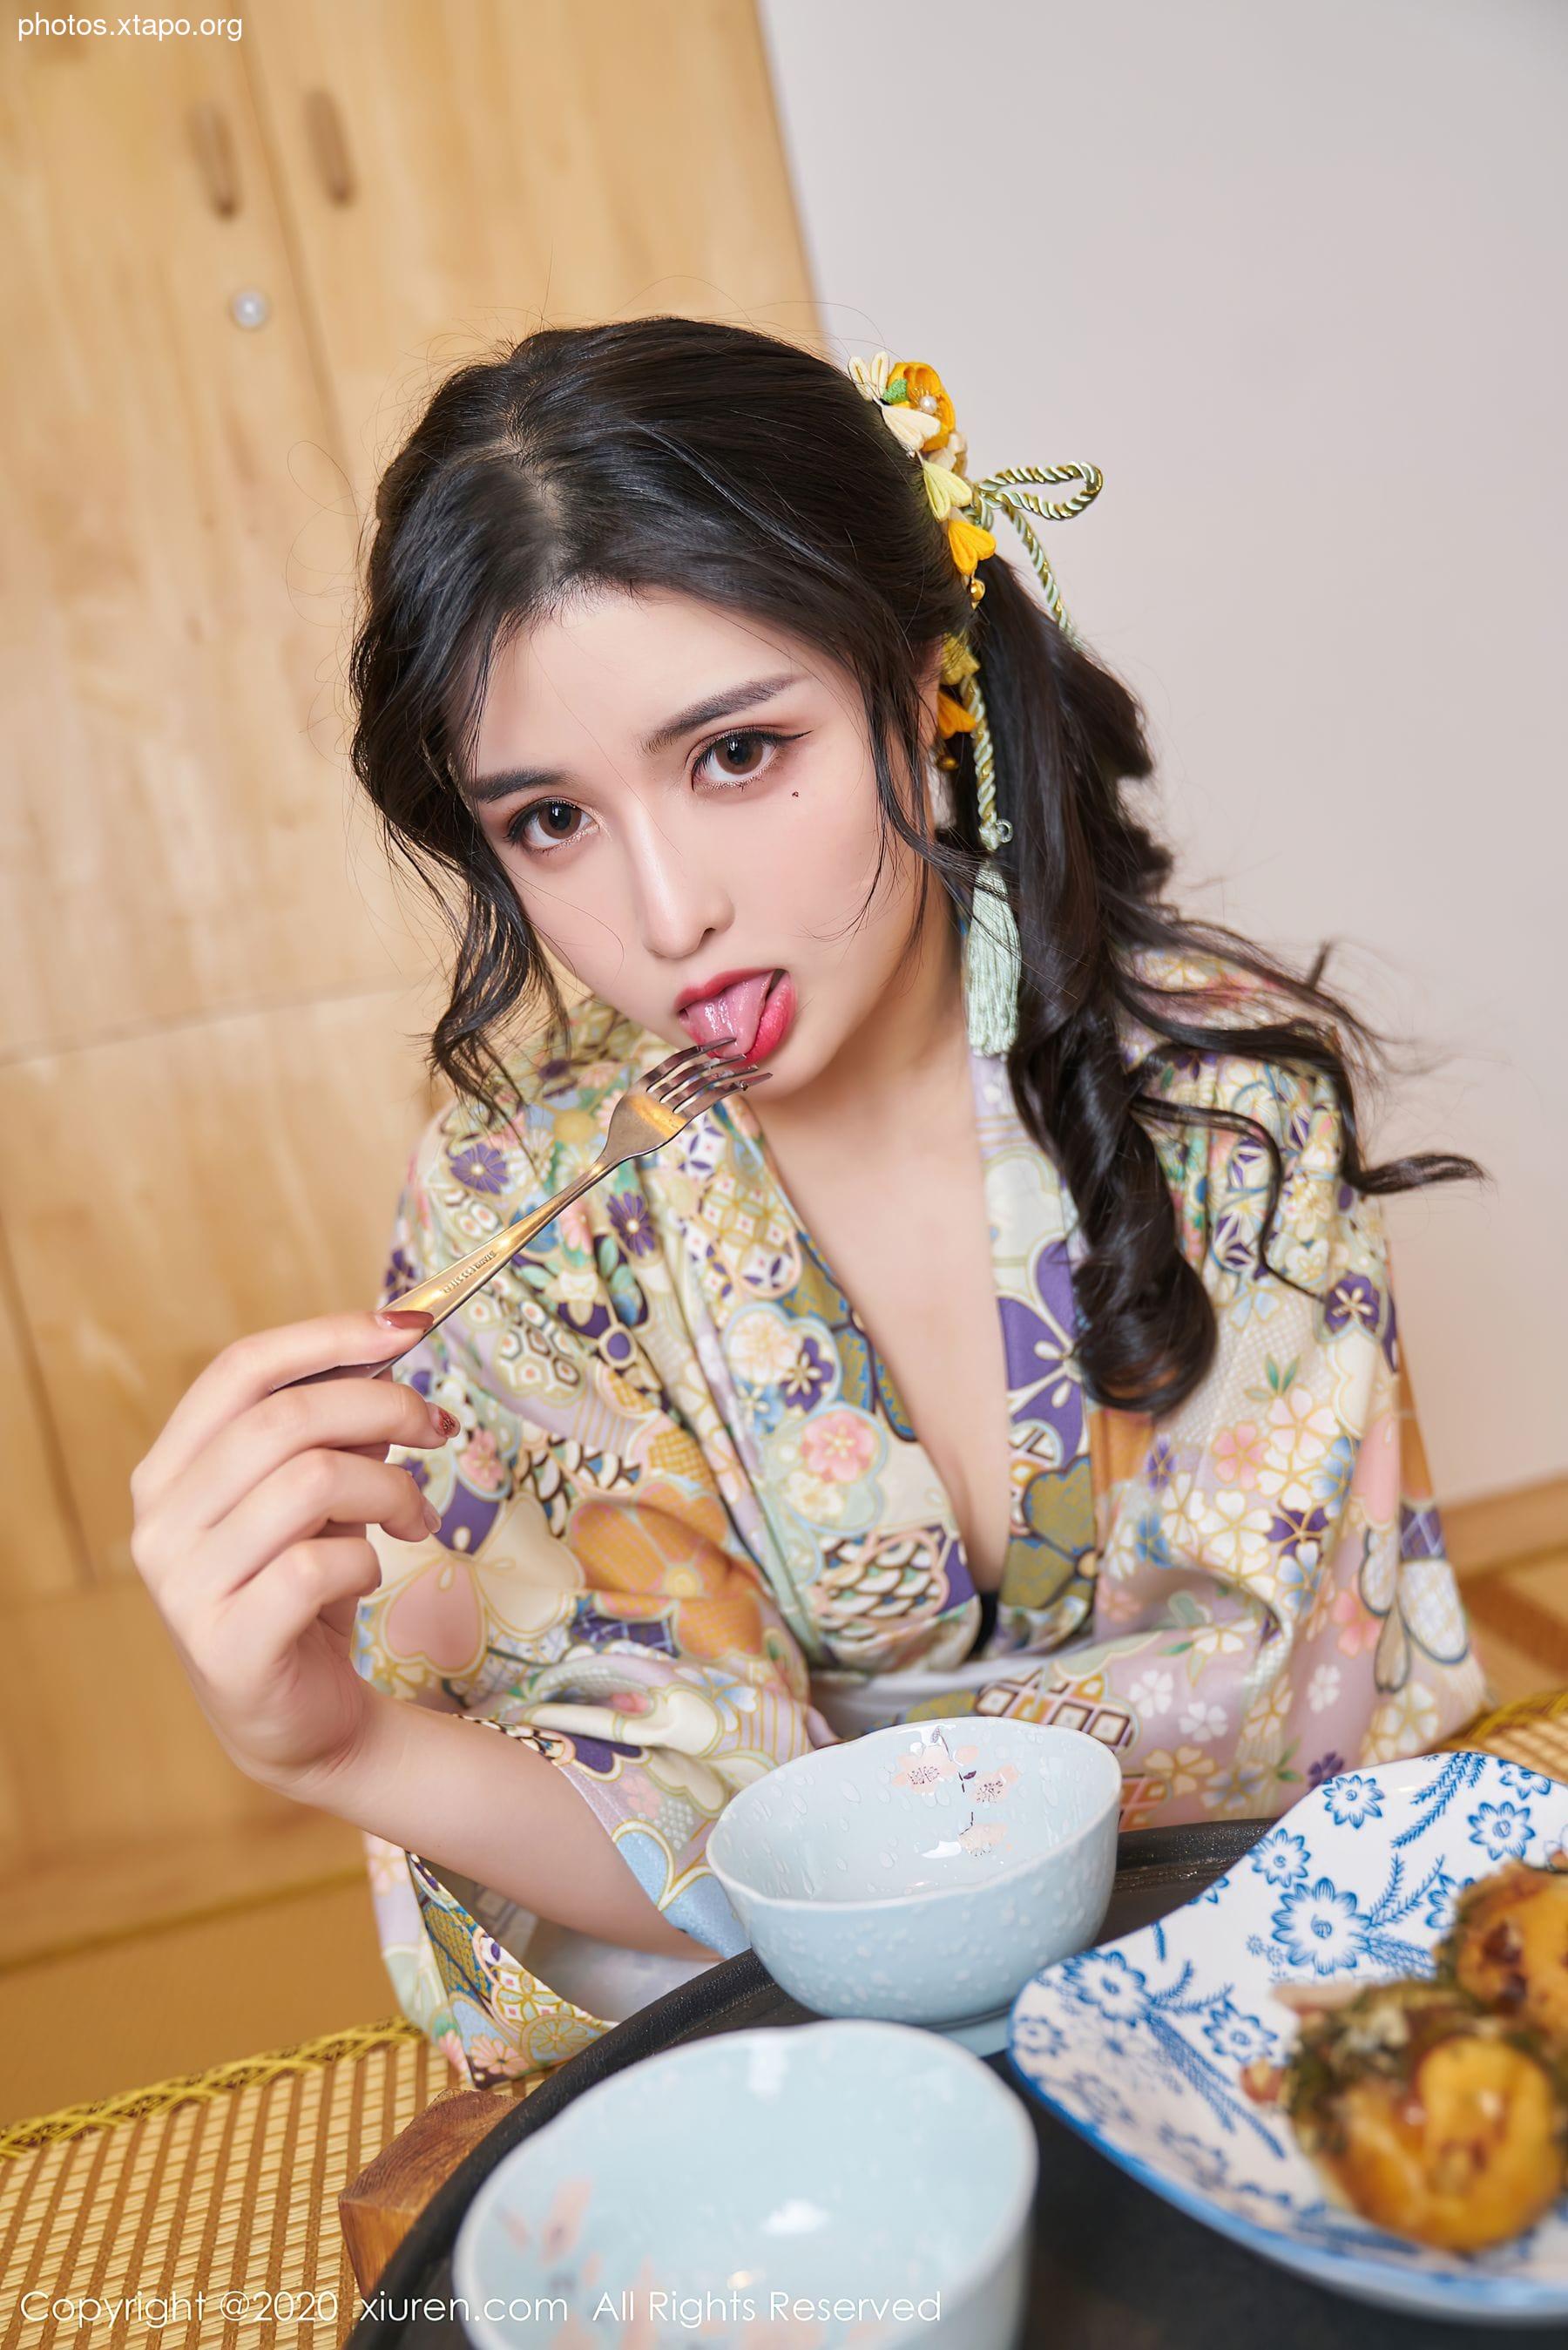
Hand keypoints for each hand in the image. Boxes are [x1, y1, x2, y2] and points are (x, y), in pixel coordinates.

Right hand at [129, 1309, 453, 1799]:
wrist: (297, 1719)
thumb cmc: (303, 1587)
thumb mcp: (319, 1495)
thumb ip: (336, 1429)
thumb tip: (389, 1344)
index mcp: (170, 1469)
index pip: (240, 1369)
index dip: (329, 1335)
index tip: (409, 1325)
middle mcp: (160, 1522)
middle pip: (285, 1420)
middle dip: (383, 1408)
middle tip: (437, 1429)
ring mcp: (184, 1587)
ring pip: (312, 1483)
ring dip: (390, 1488)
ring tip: (416, 1515)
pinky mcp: (226, 1646)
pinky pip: (319, 1564)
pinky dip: (369, 1558)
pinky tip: (374, 1570)